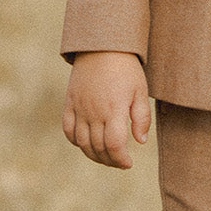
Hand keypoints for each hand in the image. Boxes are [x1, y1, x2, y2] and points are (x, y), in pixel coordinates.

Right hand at [63, 51, 150, 169]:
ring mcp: (79, 108)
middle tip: (119, 162)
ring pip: (81, 143)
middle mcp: (94, 111)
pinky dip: (76, 141)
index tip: (128, 163)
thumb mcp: (141, 91)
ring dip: (93, 155)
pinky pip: (68, 129)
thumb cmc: (126, 69)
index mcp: (114, 109)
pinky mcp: (70, 103)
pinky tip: (87, 144)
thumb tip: (140, 142)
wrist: (102, 46)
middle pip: (98, 147)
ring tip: (105, 157)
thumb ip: (142, 118)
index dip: (120, 159)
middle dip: (110, 160)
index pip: (114, 145)